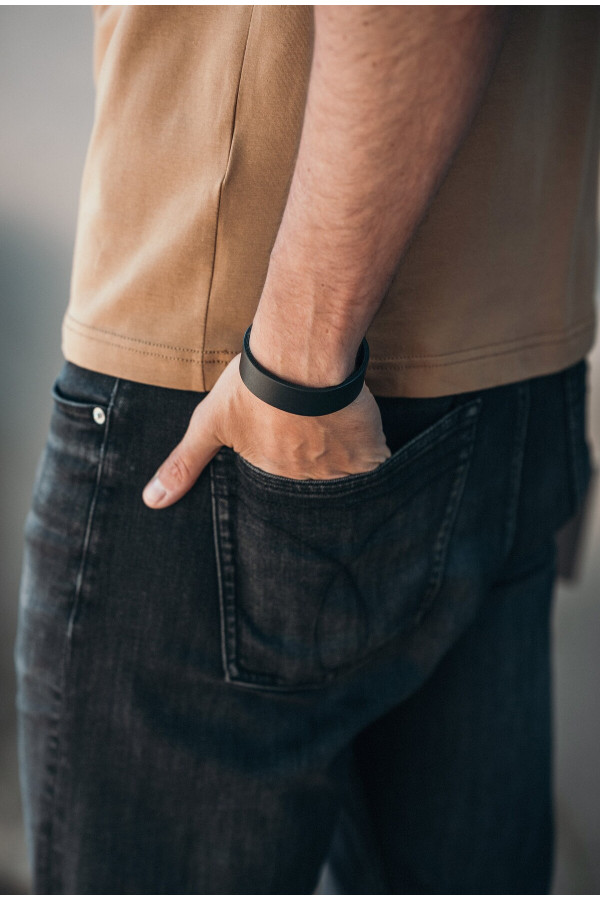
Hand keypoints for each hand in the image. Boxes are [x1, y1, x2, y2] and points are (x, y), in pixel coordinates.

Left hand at [142, 354, 390, 508]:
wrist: (301, 356)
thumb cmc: (253, 385)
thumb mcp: (209, 423)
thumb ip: (184, 464)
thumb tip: (151, 502)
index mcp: (270, 476)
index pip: (279, 489)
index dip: (285, 471)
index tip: (290, 458)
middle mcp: (304, 482)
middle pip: (314, 488)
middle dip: (316, 478)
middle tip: (318, 448)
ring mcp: (338, 470)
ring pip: (346, 481)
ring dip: (345, 471)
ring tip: (344, 447)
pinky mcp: (368, 452)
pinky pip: (377, 470)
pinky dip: (377, 467)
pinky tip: (374, 453)